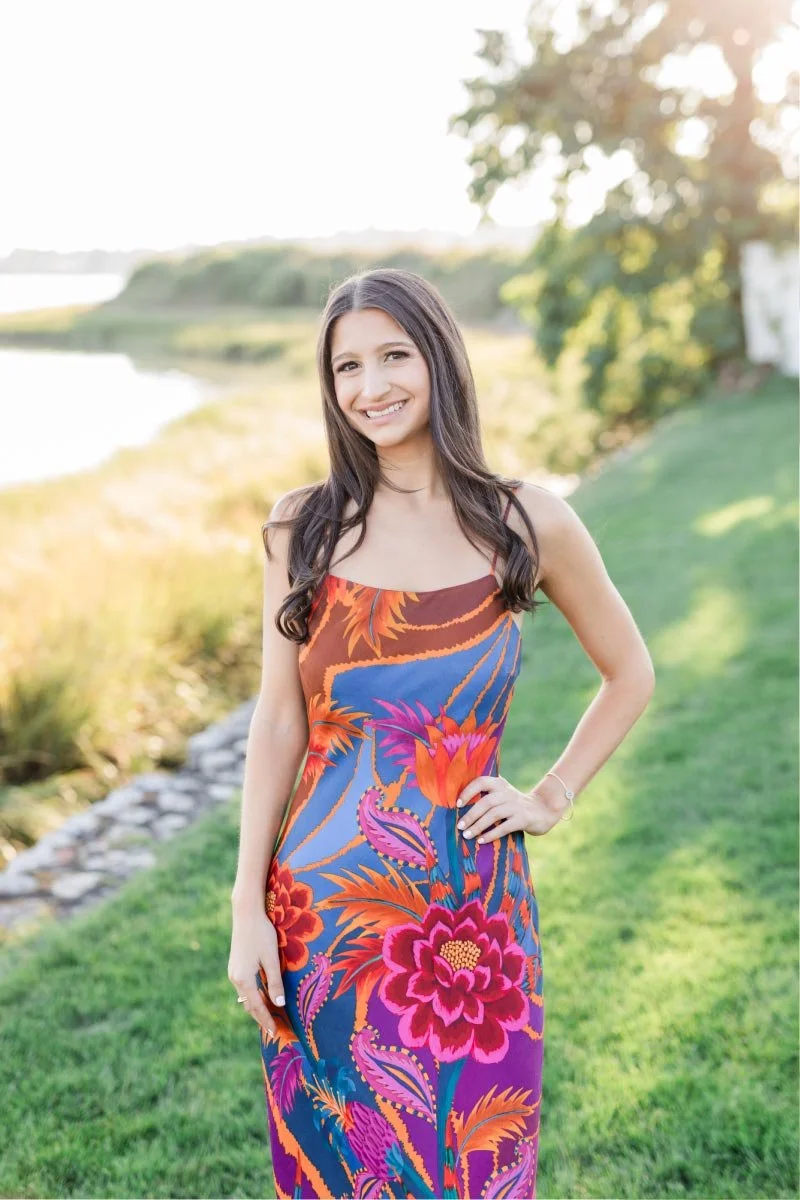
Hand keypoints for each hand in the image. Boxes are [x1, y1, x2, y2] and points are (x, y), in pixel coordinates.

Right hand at [228, 905, 285, 1038]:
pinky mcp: (235, 966)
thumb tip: (279, 1005)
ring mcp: (233, 972)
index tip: (276, 1033)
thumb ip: (275, 983)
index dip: (267, 1020)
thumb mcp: (271, 959)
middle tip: (274, 1030)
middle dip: (261, 1018)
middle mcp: (235, 979)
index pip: (257, 1007)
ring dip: (257, 1007)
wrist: (246, 914)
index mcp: (244, 979)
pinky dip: (253, 997)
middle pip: (249, 1005)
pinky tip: (262, 998)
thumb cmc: (261, 934)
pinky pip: (245, 988)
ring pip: (246, 997)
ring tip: (270, 1018)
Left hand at [456, 774, 566, 840]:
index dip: (468, 791)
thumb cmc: (515, 805)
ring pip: (494, 814)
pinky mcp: (524, 819)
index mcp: (500, 784)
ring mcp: (517, 806)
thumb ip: (487, 796)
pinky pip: (504, 827)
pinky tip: (481, 841)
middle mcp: (508, 793)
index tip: (458, 804)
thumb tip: (460, 808)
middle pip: (486, 802)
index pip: (482, 781)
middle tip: (460, 826)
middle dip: (471, 814)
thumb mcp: (503, 795)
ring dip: (478, 826)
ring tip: (467, 835)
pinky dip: (491, 834)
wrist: (543, 810)